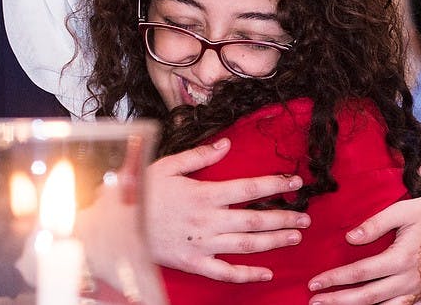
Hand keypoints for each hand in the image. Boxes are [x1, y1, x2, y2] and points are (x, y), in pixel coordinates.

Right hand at [145, 137, 310, 282]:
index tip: (296, 183)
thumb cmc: (141, 192)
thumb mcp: (168, 165)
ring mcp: (203, 244)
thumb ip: (200, 156)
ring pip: (247, 244)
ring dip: (274, 240)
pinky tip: (266, 272)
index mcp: (205, 193)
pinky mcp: (194, 263)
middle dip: (284, 217)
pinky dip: (247, 274)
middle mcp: (209, 220)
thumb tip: (226, 145)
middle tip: (305, 217)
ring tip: (295, 237)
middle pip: (256, 218)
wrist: (115, 225)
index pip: (250, 187)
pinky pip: (226, 271)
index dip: (276, 185)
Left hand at [306, 194, 420, 304]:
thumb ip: (375, 224)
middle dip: (338, 301)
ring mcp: (420, 292)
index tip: (314, 282)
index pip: (361, 273)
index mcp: (402, 258)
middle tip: (314, 302)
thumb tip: (350, 238)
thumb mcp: (401, 210)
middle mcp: (410, 280)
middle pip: (368, 297)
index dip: (335, 278)